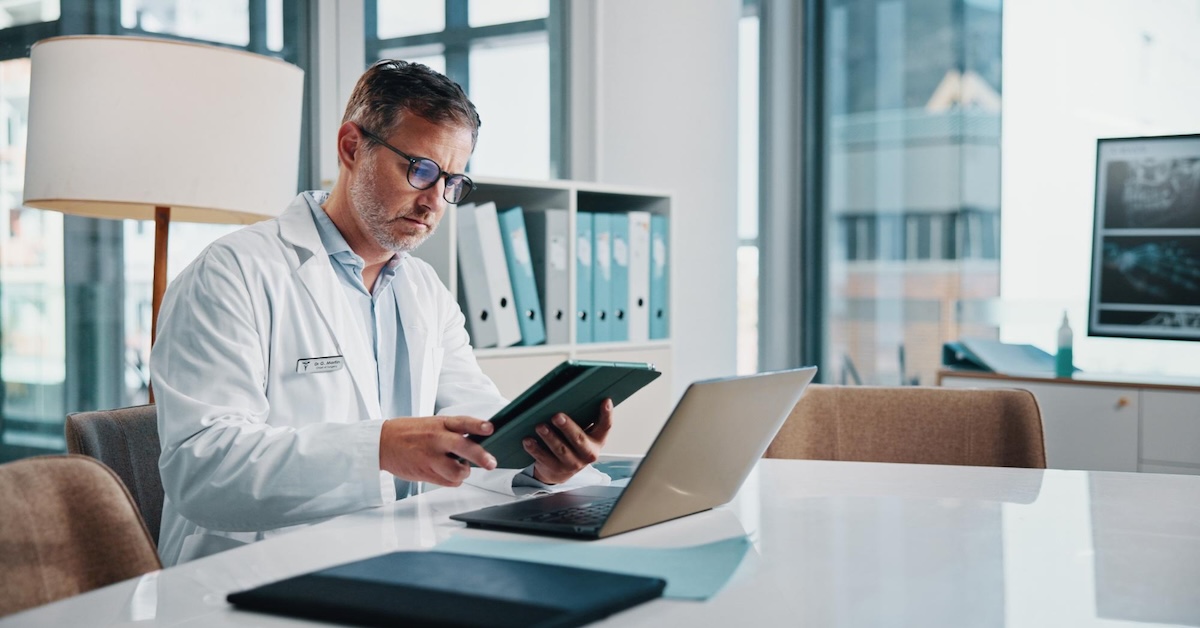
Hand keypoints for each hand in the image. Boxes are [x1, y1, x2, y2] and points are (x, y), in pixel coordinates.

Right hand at [379, 416, 496, 486]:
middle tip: (491, 463)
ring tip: (461, 468)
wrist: (382, 443)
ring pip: (458, 472)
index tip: (490, 428)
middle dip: (480, 456)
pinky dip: (453, 480)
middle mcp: (436, 439)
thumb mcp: (431, 423)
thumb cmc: (409, 432)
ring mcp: (430, 457)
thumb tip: (476, 440)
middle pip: (463, 448)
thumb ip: (452, 431)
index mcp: (439, 424)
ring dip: (464, 472)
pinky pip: (449, 482)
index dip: (477, 425)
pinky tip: (448, 473)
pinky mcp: (426, 473)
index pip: (462, 422)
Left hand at [525, 398, 613, 484]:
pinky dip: (535, 449)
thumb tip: (570, 394)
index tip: (605, 401)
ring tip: (539, 426)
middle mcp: (588, 453)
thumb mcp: (582, 432)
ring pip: (561, 450)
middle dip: (567, 427)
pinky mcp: (556, 469)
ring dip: (549, 438)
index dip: (607, 414)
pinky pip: (544, 458)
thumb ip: (582, 418)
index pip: (606, 426)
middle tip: (557, 416)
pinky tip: (528, 440)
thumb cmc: (572, 443)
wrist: (561, 470)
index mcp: (598, 440)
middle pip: (579, 439)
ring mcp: (573, 464)